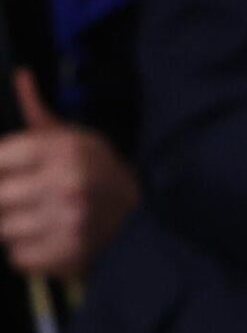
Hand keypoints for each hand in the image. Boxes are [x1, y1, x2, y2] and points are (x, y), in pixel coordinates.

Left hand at [0, 69, 139, 276]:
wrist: (146, 218)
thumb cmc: (101, 173)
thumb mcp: (76, 138)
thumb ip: (38, 112)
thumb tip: (20, 76)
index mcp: (63, 150)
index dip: (1, 168)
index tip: (9, 174)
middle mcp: (65, 184)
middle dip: (5, 199)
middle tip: (21, 199)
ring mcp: (68, 222)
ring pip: (4, 228)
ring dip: (13, 227)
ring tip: (35, 220)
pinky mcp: (70, 254)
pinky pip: (18, 256)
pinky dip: (24, 252)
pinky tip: (43, 240)